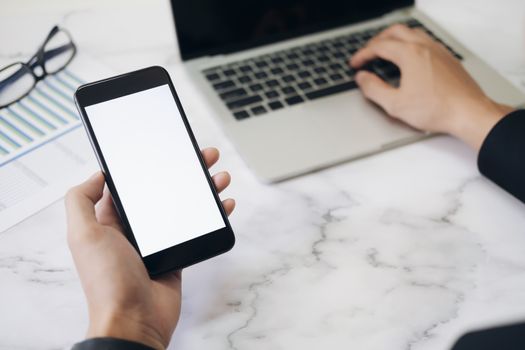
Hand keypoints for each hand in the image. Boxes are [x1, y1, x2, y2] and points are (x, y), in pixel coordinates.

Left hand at [65, 147, 234, 349]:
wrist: (135, 321)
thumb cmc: (108, 282)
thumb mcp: (84, 235)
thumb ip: (81, 200)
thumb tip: (97, 174)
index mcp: (111, 220)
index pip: (132, 183)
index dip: (149, 164)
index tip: (166, 148)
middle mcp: (135, 228)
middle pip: (164, 190)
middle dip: (184, 170)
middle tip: (201, 155)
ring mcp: (158, 242)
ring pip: (184, 206)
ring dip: (202, 189)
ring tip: (218, 175)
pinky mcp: (177, 255)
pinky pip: (197, 229)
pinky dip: (212, 215)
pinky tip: (225, 204)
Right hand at [350, 24, 512, 149]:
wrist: (469, 113)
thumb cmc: (437, 109)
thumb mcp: (395, 104)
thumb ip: (373, 89)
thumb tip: (362, 79)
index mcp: (410, 54)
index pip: (379, 46)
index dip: (363, 54)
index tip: (356, 63)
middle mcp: (425, 47)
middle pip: (395, 31)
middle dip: (377, 40)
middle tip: (368, 52)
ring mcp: (439, 50)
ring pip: (412, 33)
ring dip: (395, 38)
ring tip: (386, 50)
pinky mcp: (448, 58)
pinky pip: (425, 41)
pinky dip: (410, 43)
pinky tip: (409, 57)